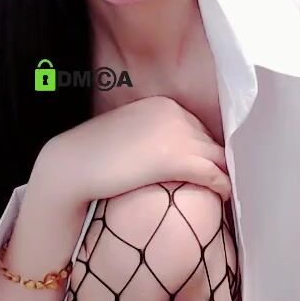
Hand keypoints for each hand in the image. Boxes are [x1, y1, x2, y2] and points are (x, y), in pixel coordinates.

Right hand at [33, 95, 231, 211]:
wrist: (73, 164)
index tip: (206, 166)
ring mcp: (177, 135)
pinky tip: (225, 195)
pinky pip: (213, 173)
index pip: (196, 127)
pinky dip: (222, 184)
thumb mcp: (128, 132)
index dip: (202, 150)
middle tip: (219, 181)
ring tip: (225, 191)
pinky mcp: (177, 159)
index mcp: (163, 105)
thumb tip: (160, 152)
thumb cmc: (93, 154)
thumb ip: (149, 134)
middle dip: (215, 161)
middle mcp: (175, 114)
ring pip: (216, 156)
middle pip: (208, 140)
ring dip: (223, 173)